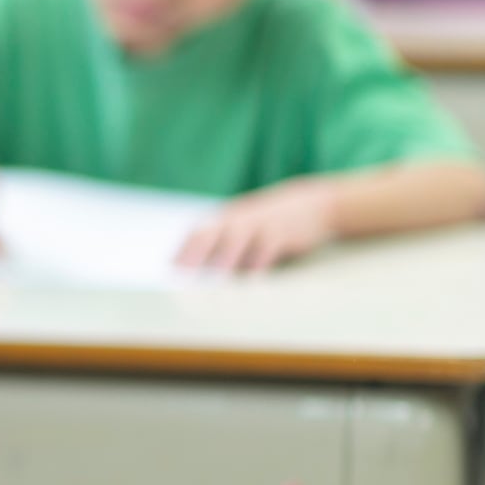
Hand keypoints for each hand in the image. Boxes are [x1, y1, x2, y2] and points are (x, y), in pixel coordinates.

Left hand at [177, 180, 336, 271]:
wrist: (316, 204)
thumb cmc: (273, 222)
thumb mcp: (247, 225)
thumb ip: (223, 242)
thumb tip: (197, 267)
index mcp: (227, 218)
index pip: (197, 232)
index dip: (183, 250)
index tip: (169, 268)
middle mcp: (239, 219)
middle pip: (211, 234)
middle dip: (195, 255)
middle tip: (181, 275)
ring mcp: (260, 224)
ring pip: (236, 241)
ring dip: (222, 260)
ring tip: (210, 280)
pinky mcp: (282, 233)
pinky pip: (266, 249)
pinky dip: (258, 263)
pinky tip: (251, 279)